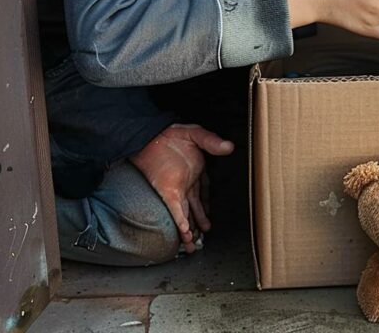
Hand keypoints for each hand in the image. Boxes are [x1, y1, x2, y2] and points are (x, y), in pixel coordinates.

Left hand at [128, 123, 233, 250]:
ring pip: (186, 213)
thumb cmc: (171, 133)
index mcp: (195, 173)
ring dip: (189, 229)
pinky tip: (185, 233)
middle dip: (198, 225)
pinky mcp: (167, 191)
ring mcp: (177, 189)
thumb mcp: (195, 134)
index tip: (207, 222)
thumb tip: (229, 147)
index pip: (202, 194)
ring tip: (192, 245)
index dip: (206, 208)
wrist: (150, 133)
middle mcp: (186, 184)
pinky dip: (181, 221)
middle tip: (201, 240)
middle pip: (194, 209)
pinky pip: (177, 209)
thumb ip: (211, 141)